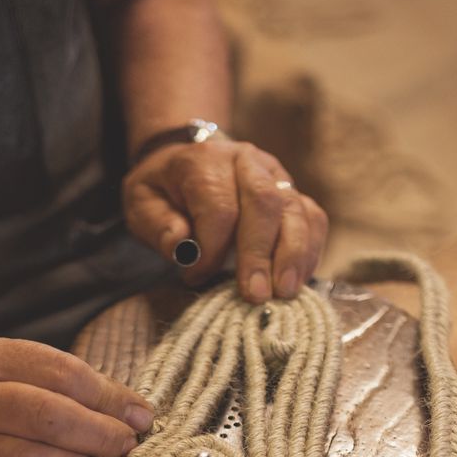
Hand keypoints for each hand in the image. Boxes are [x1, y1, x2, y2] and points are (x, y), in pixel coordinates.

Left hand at [122, 138, 328, 302]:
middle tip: (255, 296)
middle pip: (264, 204)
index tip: (195, 277)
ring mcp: (275, 174)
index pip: (219, 208)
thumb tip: (182, 247)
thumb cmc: (164, 192)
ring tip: (284, 292)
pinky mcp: (292, 192)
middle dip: (260, 255)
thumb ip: (158, 225)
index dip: (210, 249)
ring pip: (295, 210)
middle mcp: (246, 160)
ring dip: (293, 255)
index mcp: (205, 161)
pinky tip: (298, 280)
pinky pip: (313, 217)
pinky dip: (310, 250)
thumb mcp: (142, 204)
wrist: (185, 162)